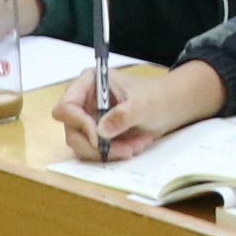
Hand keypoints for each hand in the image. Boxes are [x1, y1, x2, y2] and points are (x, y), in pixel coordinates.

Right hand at [52, 58, 222, 161]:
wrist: (168, 107)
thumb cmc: (156, 97)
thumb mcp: (144, 104)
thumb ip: (124, 115)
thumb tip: (101, 131)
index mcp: (88, 82)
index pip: (66, 107)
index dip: (79, 124)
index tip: (100, 138)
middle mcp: (82, 100)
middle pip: (72, 131)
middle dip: (99, 145)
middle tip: (127, 148)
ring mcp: (87, 118)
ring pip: (82, 145)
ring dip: (109, 151)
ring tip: (136, 145)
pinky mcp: (94, 134)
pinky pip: (94, 152)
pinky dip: (113, 154)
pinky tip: (133, 146)